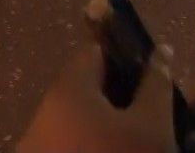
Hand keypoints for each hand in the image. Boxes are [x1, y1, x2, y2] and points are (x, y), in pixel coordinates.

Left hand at [18, 44, 177, 152]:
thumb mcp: (151, 126)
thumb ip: (156, 84)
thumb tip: (159, 52)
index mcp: (67, 90)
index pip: (95, 51)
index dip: (127, 57)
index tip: (154, 76)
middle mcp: (43, 114)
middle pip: (86, 90)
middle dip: (121, 99)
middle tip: (154, 117)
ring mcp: (35, 146)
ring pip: (79, 123)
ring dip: (108, 129)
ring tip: (139, 144)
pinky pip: (70, 146)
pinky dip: (93, 147)